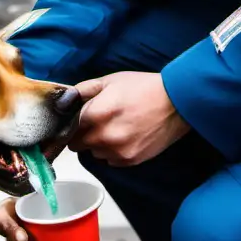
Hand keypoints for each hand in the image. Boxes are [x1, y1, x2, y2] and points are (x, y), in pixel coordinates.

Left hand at [69, 71, 188, 166]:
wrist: (176, 103)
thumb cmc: (144, 88)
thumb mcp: (110, 81)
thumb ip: (82, 91)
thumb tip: (64, 101)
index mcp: (97, 113)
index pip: (68, 128)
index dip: (70, 123)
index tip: (75, 120)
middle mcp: (104, 136)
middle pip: (77, 144)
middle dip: (82, 134)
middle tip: (97, 123)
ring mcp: (117, 151)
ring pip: (94, 153)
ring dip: (98, 144)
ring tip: (115, 128)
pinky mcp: (130, 160)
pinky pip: (110, 160)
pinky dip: (113, 151)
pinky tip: (126, 136)